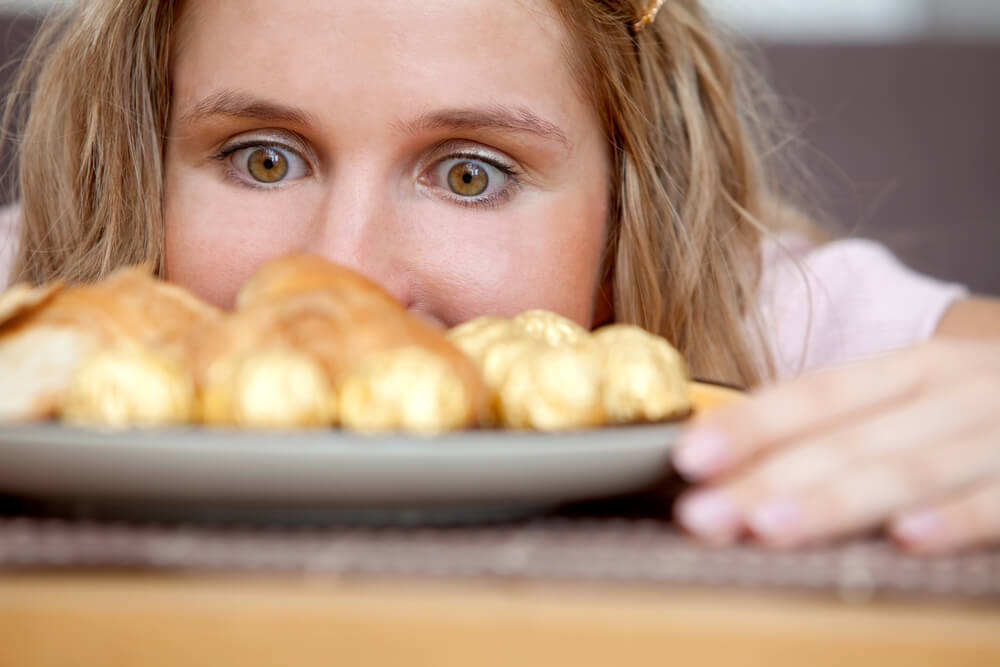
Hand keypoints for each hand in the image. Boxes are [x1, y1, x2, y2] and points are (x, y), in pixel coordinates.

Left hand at [672, 339, 999, 552]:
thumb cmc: (985, 412)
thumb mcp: (923, 401)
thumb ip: (849, 426)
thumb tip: (742, 466)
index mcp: (912, 369)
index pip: (815, 395)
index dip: (750, 426)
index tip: (686, 458)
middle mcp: (953, 390)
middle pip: (847, 438)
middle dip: (768, 478)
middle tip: (702, 515)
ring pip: (909, 466)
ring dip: (836, 500)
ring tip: (770, 527)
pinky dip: (958, 518)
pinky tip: (908, 538)